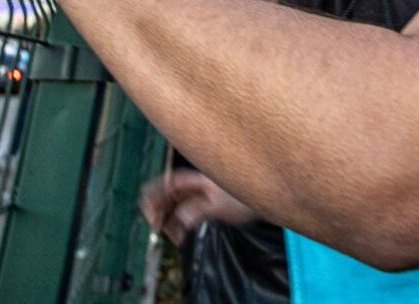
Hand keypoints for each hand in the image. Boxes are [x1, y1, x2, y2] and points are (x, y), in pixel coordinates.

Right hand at [140, 170, 258, 245]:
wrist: (267, 197)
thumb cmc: (246, 198)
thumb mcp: (220, 206)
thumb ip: (197, 210)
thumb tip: (179, 219)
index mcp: (197, 179)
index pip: (168, 182)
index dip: (154, 196)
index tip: (150, 214)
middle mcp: (197, 184)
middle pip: (169, 195)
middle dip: (160, 211)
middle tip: (157, 229)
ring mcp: (202, 194)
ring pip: (176, 206)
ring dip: (171, 221)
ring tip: (175, 239)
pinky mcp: (207, 204)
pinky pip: (186, 213)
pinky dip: (181, 225)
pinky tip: (183, 237)